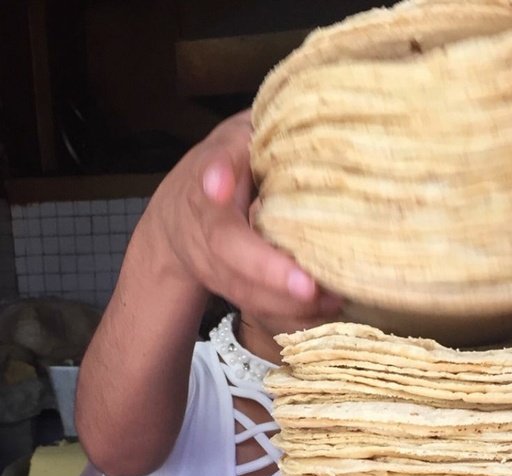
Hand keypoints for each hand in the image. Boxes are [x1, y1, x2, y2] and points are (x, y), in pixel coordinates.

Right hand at [148, 110, 340, 326]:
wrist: (176, 221)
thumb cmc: (225, 165)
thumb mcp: (235, 136)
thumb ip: (253, 134)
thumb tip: (295, 123)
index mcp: (209, 178)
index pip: (210, 170)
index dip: (214, 178)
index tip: (218, 184)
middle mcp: (205, 228)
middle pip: (228, 252)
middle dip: (267, 271)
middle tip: (308, 286)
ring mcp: (215, 265)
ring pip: (245, 291)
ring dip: (289, 303)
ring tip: (334, 299)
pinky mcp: (232, 289)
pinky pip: (260, 310)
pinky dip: (292, 317)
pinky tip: (327, 312)